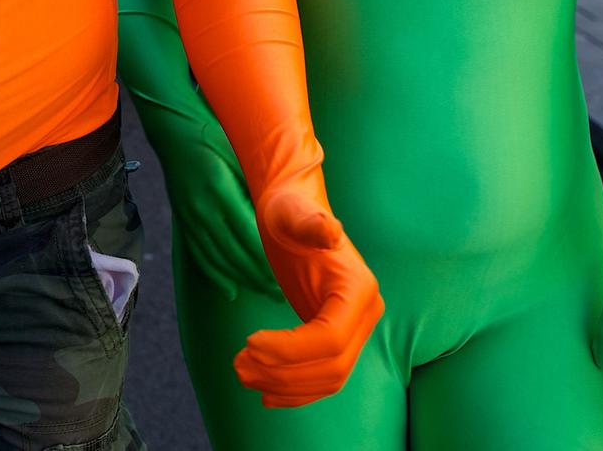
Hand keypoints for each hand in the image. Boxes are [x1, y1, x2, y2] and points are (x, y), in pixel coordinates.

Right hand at [132, 97, 277, 297]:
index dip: (268, 258)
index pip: (249, 236)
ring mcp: (191, 217)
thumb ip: (257, 186)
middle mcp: (203, 209)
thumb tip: (284, 213)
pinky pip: (200, 255)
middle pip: (235, 254)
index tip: (288, 272)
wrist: (173, 131)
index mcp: (220, 190)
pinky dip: (216, 275)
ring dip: (243, 279)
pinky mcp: (184, 220)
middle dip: (260, 276)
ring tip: (265, 292)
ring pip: (219, 259)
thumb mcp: (239, 155)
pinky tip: (231, 290)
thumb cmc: (212, 136)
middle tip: (284, 292)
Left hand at [234, 183, 383, 407]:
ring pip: (328, 378)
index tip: (249, 342)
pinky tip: (264, 391)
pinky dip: (296, 391)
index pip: (331, 338)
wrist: (293, 214)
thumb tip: (329, 231)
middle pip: (332, 366)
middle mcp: (364, 314)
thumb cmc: (290, 210)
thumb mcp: (293, 212)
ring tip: (241, 373)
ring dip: (284, 385)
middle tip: (237, 365)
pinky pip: (324, 376)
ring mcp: (353, 329)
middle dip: (283, 373)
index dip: (291, 349)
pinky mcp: (336, 338)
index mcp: (359, 289)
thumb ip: (310, 223)